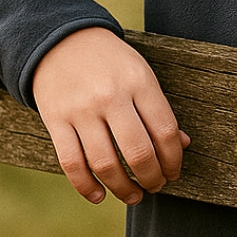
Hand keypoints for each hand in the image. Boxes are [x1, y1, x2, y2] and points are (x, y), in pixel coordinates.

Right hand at [32, 28, 189, 205]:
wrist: (60, 39)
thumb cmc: (110, 62)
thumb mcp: (141, 74)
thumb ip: (159, 108)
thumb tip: (181, 145)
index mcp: (138, 82)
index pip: (165, 131)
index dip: (173, 160)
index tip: (173, 172)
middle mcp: (110, 96)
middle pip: (138, 153)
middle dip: (152, 178)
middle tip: (156, 186)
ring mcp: (81, 110)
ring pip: (105, 164)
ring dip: (123, 189)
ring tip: (134, 196)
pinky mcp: (55, 120)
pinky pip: (72, 163)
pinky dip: (86, 187)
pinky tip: (99, 196)